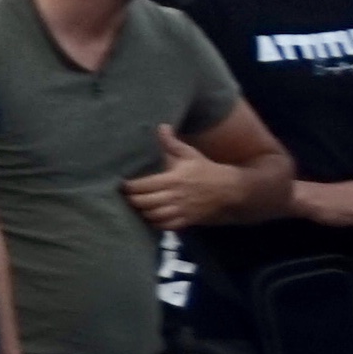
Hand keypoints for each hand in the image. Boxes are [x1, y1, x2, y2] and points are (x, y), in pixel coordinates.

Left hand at [121, 125, 262, 229]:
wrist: (229, 190)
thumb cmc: (206, 170)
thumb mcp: (190, 154)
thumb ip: (172, 143)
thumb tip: (161, 127)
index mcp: (173, 179)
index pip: (143, 185)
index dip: (129, 187)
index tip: (123, 184)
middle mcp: (175, 196)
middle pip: (144, 202)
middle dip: (132, 200)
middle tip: (126, 196)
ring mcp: (181, 210)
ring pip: (152, 216)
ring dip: (141, 212)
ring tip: (136, 206)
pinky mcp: (186, 221)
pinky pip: (165, 226)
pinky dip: (154, 223)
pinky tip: (150, 217)